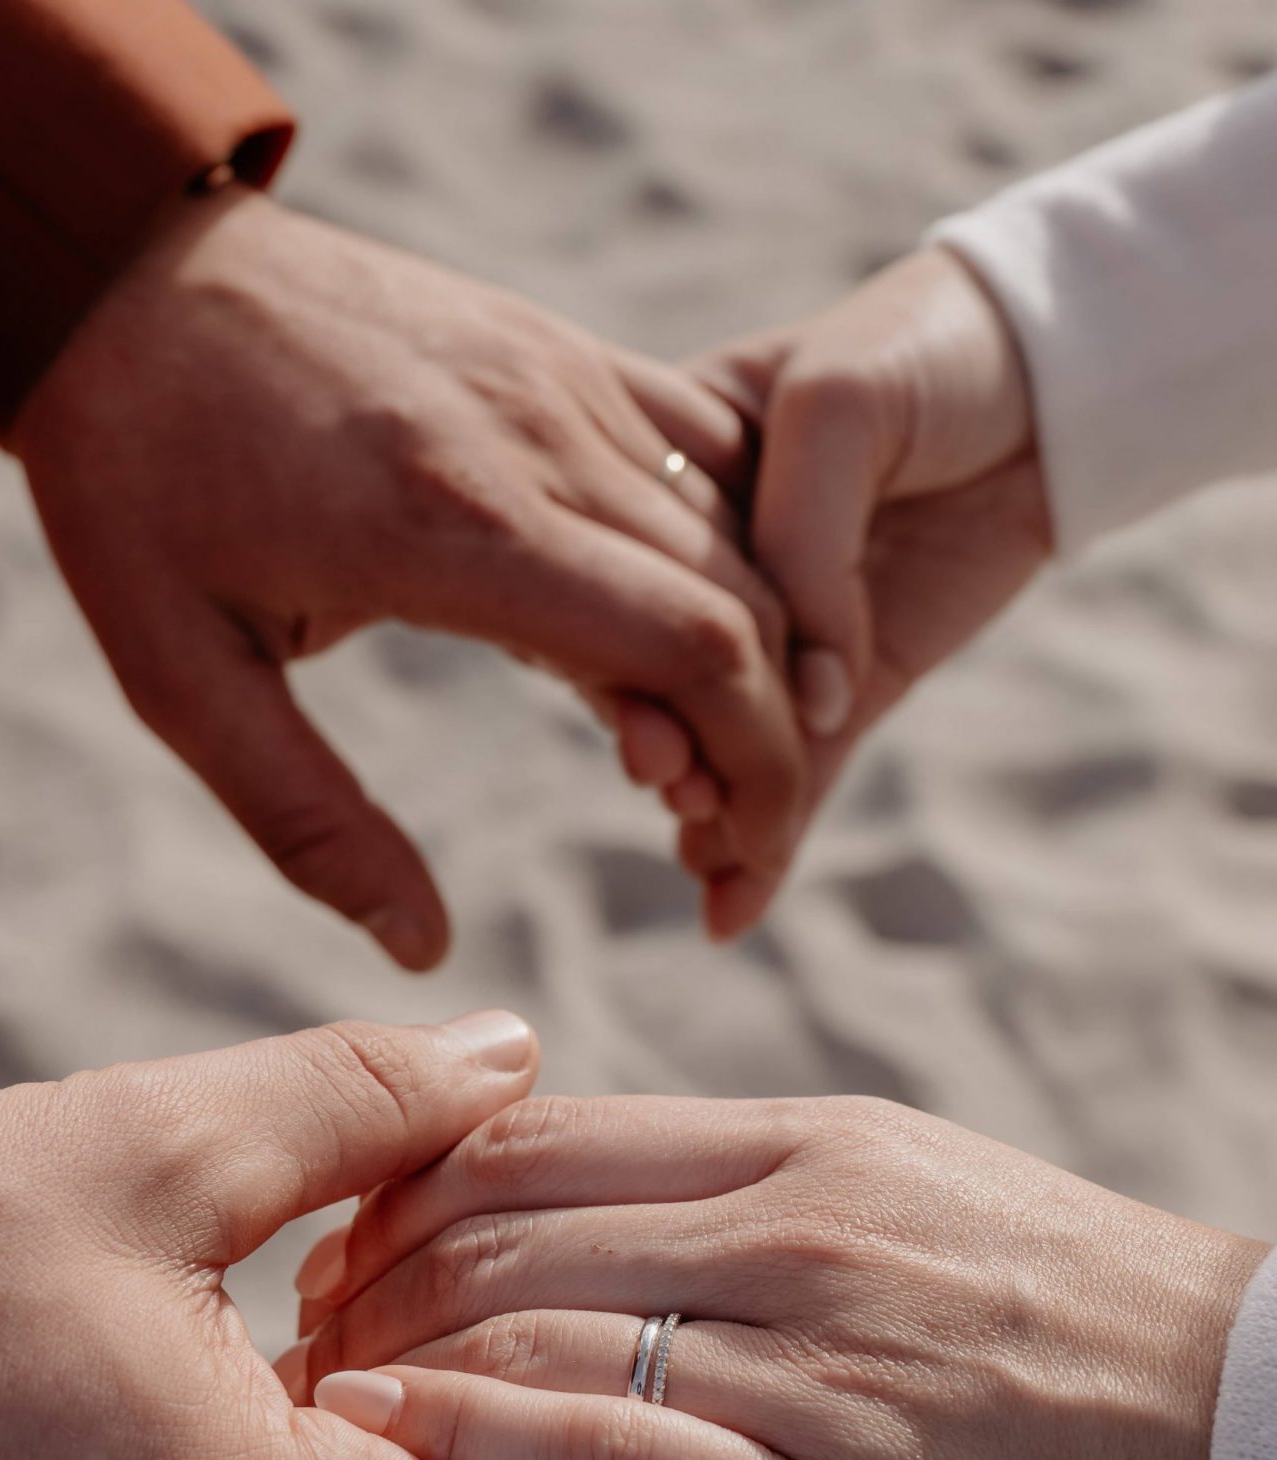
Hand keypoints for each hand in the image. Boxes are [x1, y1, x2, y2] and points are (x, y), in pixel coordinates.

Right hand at [0, 1015, 658, 1459]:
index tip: (613, 1261)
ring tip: (377, 1260)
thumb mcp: (140, 1152)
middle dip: (532, 1376)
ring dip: (428, 1398)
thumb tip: (512, 1052)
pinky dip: (344, 1441)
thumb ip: (357, 1102)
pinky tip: (294, 1321)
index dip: (624, 1384)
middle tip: (501, 1226)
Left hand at [12, 186, 802, 967]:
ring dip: (761, 649)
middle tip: (738, 832)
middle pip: (745, 598)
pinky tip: (705, 620)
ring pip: (738, 526)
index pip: (694, 646)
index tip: (744, 854)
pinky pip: (702, 445)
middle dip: (775, 734)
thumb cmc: (140, 481)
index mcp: (455, 530)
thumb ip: (309, 821)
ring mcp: (560, 379)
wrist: (125, 276)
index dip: (756, 764)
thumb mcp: (184, 676)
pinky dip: (736, 543)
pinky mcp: (558, 348)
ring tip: (711, 751)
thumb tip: (421, 946)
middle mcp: (538, 441)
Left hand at [293, 1093, 1260, 1459]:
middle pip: (505, 1221)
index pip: (544, 1136)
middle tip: (312, 1335)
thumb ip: (766, 1203)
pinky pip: (604, 1459)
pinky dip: (476, 1449)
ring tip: (329, 1412)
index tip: (359, 1247)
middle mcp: (798, 1229)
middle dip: (373, 1277)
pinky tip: (401, 1459)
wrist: (1268, 1454)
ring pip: (529, 1330)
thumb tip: (612, 1226)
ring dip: (395, 1367)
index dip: (417, 1188)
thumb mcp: (921, 1206)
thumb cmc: (1091, 1337)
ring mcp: (814, 1364)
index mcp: (815, 1147)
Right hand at [677, 247, 1052, 936]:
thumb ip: (800, 536)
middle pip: (665, 672)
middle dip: (666, 743)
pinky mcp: (857, 683)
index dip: (619, 653)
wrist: (1050, 368)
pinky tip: (733, 900)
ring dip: (711, 807)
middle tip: (673, 791)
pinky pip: (809, 768)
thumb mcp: (838, 401)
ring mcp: (786, 631)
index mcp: (676, 470)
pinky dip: (776, 834)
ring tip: (703, 860)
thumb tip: (811, 696)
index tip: (634, 711)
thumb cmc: (927, 348)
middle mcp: (713, 562)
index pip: (624, 577)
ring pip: (732, 735)